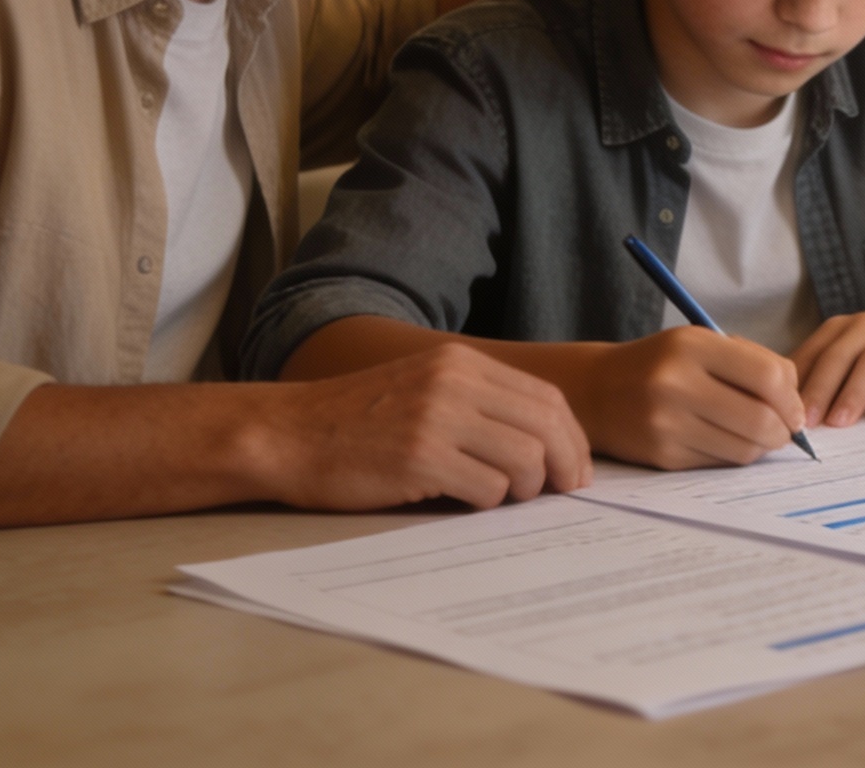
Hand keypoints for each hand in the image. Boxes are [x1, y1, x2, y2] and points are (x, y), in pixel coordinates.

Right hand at [258, 343, 592, 510]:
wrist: (288, 434)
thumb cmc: (358, 423)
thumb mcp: (424, 390)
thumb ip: (478, 405)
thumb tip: (545, 446)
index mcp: (462, 363)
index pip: (547, 398)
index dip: (572, 438)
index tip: (575, 469)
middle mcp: (455, 383)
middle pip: (547, 426)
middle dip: (565, 466)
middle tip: (563, 492)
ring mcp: (437, 418)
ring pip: (525, 458)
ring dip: (526, 488)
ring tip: (505, 497)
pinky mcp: (419, 457)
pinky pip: (487, 487)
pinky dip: (489, 501)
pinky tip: (467, 501)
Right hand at [568, 328, 807, 468]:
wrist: (595, 391)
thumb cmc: (660, 364)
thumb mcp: (699, 343)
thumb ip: (750, 362)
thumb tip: (796, 402)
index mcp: (692, 346)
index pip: (768, 376)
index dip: (792, 398)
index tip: (795, 408)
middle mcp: (676, 383)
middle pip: (761, 419)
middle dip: (785, 430)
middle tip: (786, 430)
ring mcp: (667, 423)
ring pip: (744, 448)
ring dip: (763, 446)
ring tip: (758, 435)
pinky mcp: (662, 456)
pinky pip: (719, 463)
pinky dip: (733, 455)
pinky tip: (725, 441)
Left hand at [793, 301, 864, 426]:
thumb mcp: (859, 353)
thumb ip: (829, 373)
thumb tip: (788, 412)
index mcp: (844, 328)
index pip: (814, 354)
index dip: (796, 384)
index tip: (780, 414)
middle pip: (839, 356)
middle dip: (819, 389)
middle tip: (805, 422)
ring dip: (853, 393)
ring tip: (840, 423)